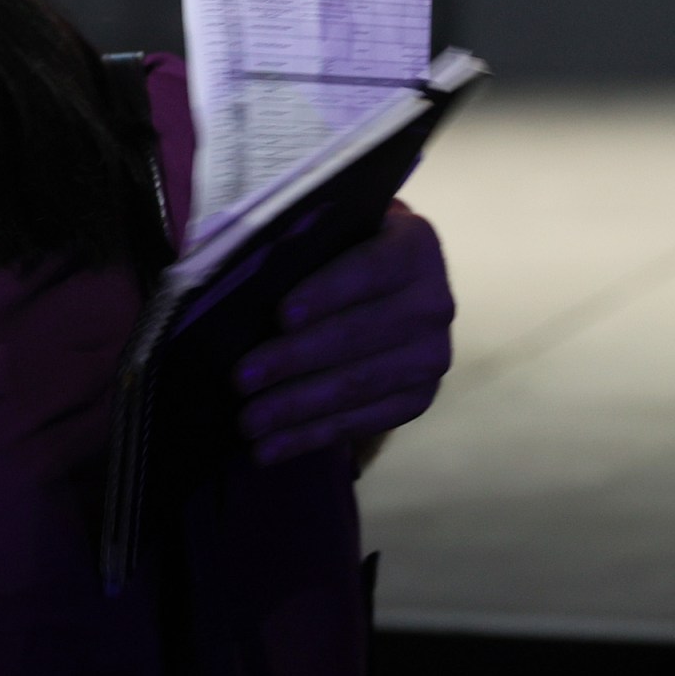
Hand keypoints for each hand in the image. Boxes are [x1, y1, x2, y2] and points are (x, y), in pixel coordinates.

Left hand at [232, 202, 453, 465]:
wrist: (385, 278)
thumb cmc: (338, 245)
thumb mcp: (326, 226)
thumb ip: (296, 240)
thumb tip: (241, 271)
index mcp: (414, 245)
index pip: (369, 269)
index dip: (326, 293)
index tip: (280, 316)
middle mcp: (434, 302)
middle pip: (359, 335)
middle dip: (295, 361)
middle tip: (240, 380)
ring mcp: (432, 356)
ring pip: (358, 386)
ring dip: (297, 408)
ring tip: (247, 423)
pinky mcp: (418, 398)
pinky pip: (362, 423)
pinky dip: (310, 437)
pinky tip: (268, 450)